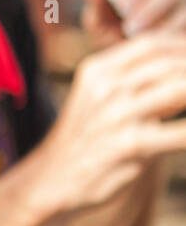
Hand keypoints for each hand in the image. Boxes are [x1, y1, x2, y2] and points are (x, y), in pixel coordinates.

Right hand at [27, 32, 185, 218]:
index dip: (183, 45)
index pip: (152, 43)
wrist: (52, 181)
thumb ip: (135, 84)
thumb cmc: (85, 141)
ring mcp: (118, 115)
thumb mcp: (99, 100)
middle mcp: (107, 86)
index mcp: (98, 69)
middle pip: (170, 63)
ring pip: (180, 89)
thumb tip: (180, 74)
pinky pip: (181, 133)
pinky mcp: (131, 146)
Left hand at [68, 0, 185, 47]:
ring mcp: (181, 7)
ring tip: (138, 38)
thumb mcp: (101, 17)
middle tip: (129, 26)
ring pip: (179, 5)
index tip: (120, 4)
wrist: (134, 67)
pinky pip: (184, 24)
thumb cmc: (115, 35)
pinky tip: (156, 48)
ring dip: (159, 22)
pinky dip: (171, 35)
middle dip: (148, 7)